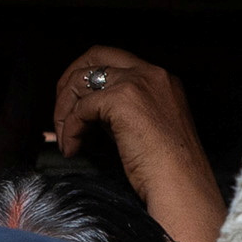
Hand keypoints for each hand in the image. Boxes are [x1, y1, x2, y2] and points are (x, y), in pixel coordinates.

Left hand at [50, 48, 223, 241]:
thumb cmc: (168, 170)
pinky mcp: (123, 100)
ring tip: (65, 138)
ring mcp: (137, 83)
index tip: (76, 105)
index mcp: (162, 79)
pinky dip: (71, 128)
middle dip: (70, 81)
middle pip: (95, 56)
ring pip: (82, 80)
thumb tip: (87, 113)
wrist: (181, 186)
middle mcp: (151, 73)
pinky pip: (82, 108)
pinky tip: (72, 148)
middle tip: (60, 113)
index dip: (89, 79)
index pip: (115, 61)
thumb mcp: (147, 129)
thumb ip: (122, 113)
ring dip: (65, 109)